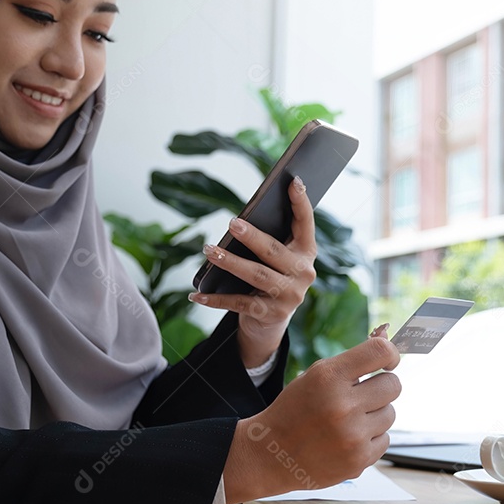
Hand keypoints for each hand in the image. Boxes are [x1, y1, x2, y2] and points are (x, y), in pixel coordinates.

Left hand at [190, 176, 316, 367]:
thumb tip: (240, 220)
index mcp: (307, 252)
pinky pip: (239, 303)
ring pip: (256, 276)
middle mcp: (303, 274)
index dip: (301, 203)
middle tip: (232, 223)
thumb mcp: (278, 258)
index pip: (306, 223)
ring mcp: (290, 296)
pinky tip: (197, 293)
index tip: (293, 181)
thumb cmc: (271, 276)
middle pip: (274, 252)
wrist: (271, 321)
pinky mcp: (271, 314)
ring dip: (230, 263)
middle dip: (252, 237)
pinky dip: (215, 299)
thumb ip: (270, 239)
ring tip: (209, 251)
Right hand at [222, 335, 401, 503]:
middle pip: (393, 385)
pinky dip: (371, 438)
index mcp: (329, 378)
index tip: (388, 363)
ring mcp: (352, 436)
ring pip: (390, 413)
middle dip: (381, 387)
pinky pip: (385, 439)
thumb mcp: (315, 376)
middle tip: (363, 395)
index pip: (380, 352)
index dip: (390, 354)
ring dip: (375, 414)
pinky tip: (348, 439)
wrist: (272, 455)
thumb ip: (351, 361)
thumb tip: (387, 342)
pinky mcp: (359, 461)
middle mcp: (343, 406)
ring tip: (349, 421)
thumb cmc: (295, 410)